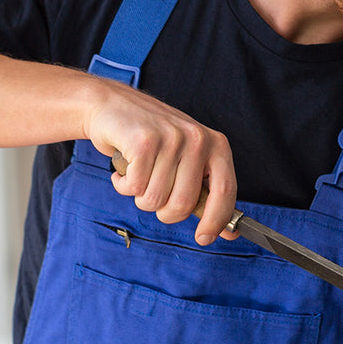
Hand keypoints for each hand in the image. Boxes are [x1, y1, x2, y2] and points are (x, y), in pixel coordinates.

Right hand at [83, 82, 237, 245]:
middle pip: (182, 205)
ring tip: (139, 172)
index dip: (216, 221)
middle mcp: (197, 138)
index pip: (225, 191)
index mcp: (216, 145)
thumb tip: (230, 233)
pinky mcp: (143, 141)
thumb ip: (208, 193)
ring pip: (154, 200)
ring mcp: (171, 138)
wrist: (113, 105)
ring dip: (140, 196)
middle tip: (154, 190)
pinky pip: (134, 188)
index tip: (204, 237)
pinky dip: (124, 185)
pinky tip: (126, 166)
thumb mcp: (188, 159)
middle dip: (163, 210)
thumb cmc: (152, 139)